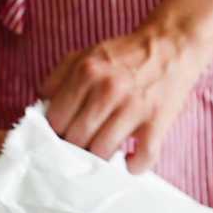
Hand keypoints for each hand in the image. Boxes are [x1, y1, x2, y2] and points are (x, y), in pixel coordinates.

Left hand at [41, 24, 207, 173]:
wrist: (171, 46)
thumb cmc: (124, 56)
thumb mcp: (85, 55)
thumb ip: (58, 78)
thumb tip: (41, 107)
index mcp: (87, 72)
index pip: (56, 120)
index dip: (55, 133)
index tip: (61, 138)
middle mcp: (109, 89)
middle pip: (77, 139)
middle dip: (75, 147)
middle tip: (80, 148)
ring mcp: (134, 107)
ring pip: (103, 152)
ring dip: (100, 159)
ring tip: (101, 154)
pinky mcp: (157, 121)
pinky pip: (143, 157)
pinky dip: (134, 166)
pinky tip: (128, 161)